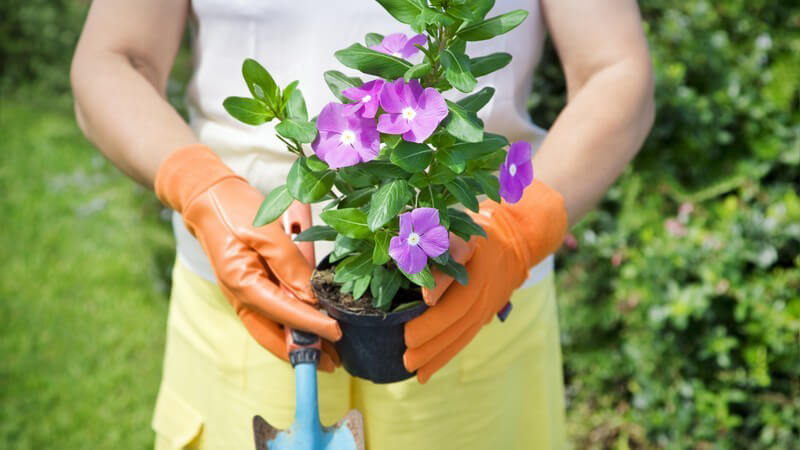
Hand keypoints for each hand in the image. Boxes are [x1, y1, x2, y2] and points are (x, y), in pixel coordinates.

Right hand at [155, 145, 340, 370]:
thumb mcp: (267, 232)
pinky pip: (270, 315)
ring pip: (271, 330)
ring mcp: (243, 294)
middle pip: (273, 334)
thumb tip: (311, 297)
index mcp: (240, 282)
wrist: (208, 198)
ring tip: (326, 355)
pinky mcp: (249, 288)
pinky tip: (308, 332)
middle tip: (334, 363)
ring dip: (297, 344)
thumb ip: (290, 265)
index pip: (283, 312)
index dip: (312, 325)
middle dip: (303, 350)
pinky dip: (289, 327)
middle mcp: (240, 295)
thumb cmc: (236, 210)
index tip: (337, 333)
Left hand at [403, 180, 567, 382]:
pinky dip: (443, 357)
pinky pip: (463, 340)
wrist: (516, 241)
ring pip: (459, 334)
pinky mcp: (482, 317)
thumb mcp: (462, 227)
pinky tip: (425, 374)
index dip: (442, 284)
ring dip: (435, 353)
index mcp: (474, 256)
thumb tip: (424, 268)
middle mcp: (480, 286)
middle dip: (430, 334)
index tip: (425, 299)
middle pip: (456, 315)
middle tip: (405, 347)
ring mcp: (483, 305)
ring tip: (411, 368)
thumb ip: (445, 244)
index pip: (457, 273)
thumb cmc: (477, 231)